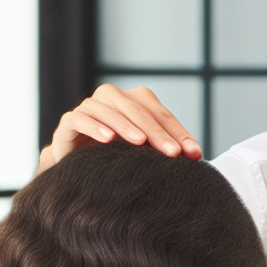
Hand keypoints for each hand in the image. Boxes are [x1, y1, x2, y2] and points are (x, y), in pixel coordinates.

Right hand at [38, 85, 201, 171]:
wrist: (80, 167)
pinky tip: (108, 139)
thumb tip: (197, 155)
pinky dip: (93, 127)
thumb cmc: (120, 158)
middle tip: (173, 153)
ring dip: (125, 126)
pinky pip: (79, 119)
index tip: (194, 155)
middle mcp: (112, 99)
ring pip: (108, 109)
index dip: (178, 133)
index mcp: (135, 102)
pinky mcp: (69, 122)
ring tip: (140, 143)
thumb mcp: (148, 153)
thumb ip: (169, 148)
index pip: (160, 113)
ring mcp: (89, 108)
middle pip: (136, 109)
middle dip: (157, 132)